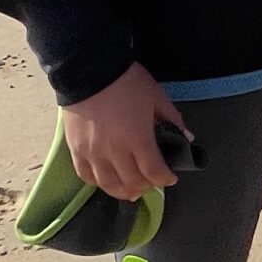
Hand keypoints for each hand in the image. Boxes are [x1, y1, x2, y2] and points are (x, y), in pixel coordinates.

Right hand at [62, 62, 187, 200]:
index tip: (170, 177)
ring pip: (108, 185)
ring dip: (123, 192)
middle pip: (133, 182)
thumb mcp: (157, 97)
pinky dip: (98, 183)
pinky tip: (106, 181)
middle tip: (152, 182)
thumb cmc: (127, 83)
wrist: (89, 70)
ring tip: (131, 191)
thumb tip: (186, 137)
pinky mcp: (75, 149)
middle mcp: (115, 152)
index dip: (165, 179)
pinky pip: (86, 175)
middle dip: (147, 185)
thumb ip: (172, 119)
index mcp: (138, 140)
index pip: (154, 172)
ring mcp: (92, 153)